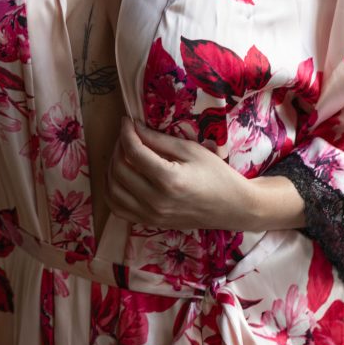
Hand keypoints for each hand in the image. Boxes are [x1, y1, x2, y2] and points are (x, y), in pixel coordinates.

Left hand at [105, 118, 255, 231]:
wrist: (232, 207)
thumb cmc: (216, 175)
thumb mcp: (191, 150)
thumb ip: (159, 140)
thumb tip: (135, 128)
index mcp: (168, 180)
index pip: (133, 152)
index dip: (126, 132)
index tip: (127, 121)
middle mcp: (155, 201)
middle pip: (119, 170)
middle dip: (117, 147)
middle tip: (127, 135)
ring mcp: (151, 216)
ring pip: (112, 191)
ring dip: (111, 168)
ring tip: (122, 154)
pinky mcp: (150, 223)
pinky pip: (118, 209)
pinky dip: (112, 191)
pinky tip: (121, 177)